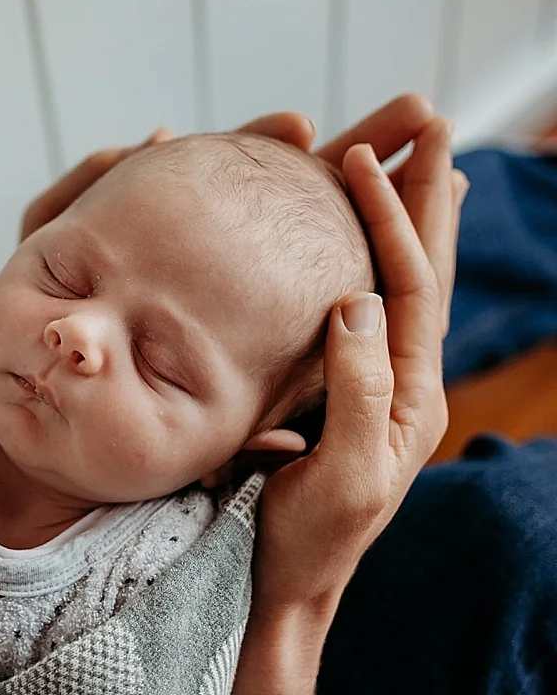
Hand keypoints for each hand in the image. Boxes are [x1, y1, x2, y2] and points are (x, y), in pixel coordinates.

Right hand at [235, 101, 467, 692]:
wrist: (288, 586)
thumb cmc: (310, 539)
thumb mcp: (343, 471)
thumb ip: (359, 388)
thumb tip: (358, 300)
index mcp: (408, 393)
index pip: (406, 285)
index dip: (389, 218)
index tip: (365, 160)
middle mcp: (398, 380)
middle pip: (418, 269)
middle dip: (421, 196)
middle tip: (425, 127)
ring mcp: (371, 384)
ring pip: (393, 285)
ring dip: (403, 220)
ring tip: (412, 164)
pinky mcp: (338, 392)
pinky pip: (359, 312)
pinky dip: (363, 263)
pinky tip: (355, 245)